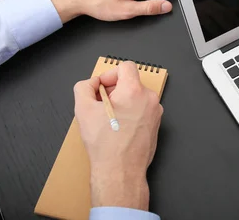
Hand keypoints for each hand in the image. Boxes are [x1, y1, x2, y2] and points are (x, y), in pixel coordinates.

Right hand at [74, 61, 163, 208]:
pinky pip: (142, 112)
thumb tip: (91, 84)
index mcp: (134, 91)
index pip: (126, 67)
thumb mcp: (83, 110)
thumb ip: (84, 87)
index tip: (101, 88)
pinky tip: (118, 129)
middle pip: (130, 83)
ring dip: (122, 103)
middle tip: (100, 106)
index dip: (109, 74)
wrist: (120, 171)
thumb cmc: (106, 144)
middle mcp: (149, 99)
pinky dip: (130, 115)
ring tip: (108, 120)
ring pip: (136, 98)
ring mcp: (155, 113)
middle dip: (114, 91)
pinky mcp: (155, 126)